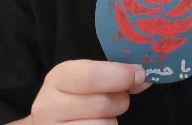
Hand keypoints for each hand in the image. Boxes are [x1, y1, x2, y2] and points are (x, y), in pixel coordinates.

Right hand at [17, 59, 150, 123]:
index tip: (138, 74)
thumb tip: (142, 77)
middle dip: (120, 100)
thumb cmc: (78, 96)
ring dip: (112, 120)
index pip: (89, 76)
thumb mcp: (90, 77)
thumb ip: (115, 72)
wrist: (56, 120)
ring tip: (99, 116)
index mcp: (57, 79)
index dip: (119, 75)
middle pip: (104, 103)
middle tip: (117, 99)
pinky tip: (95, 124)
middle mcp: (49, 106)